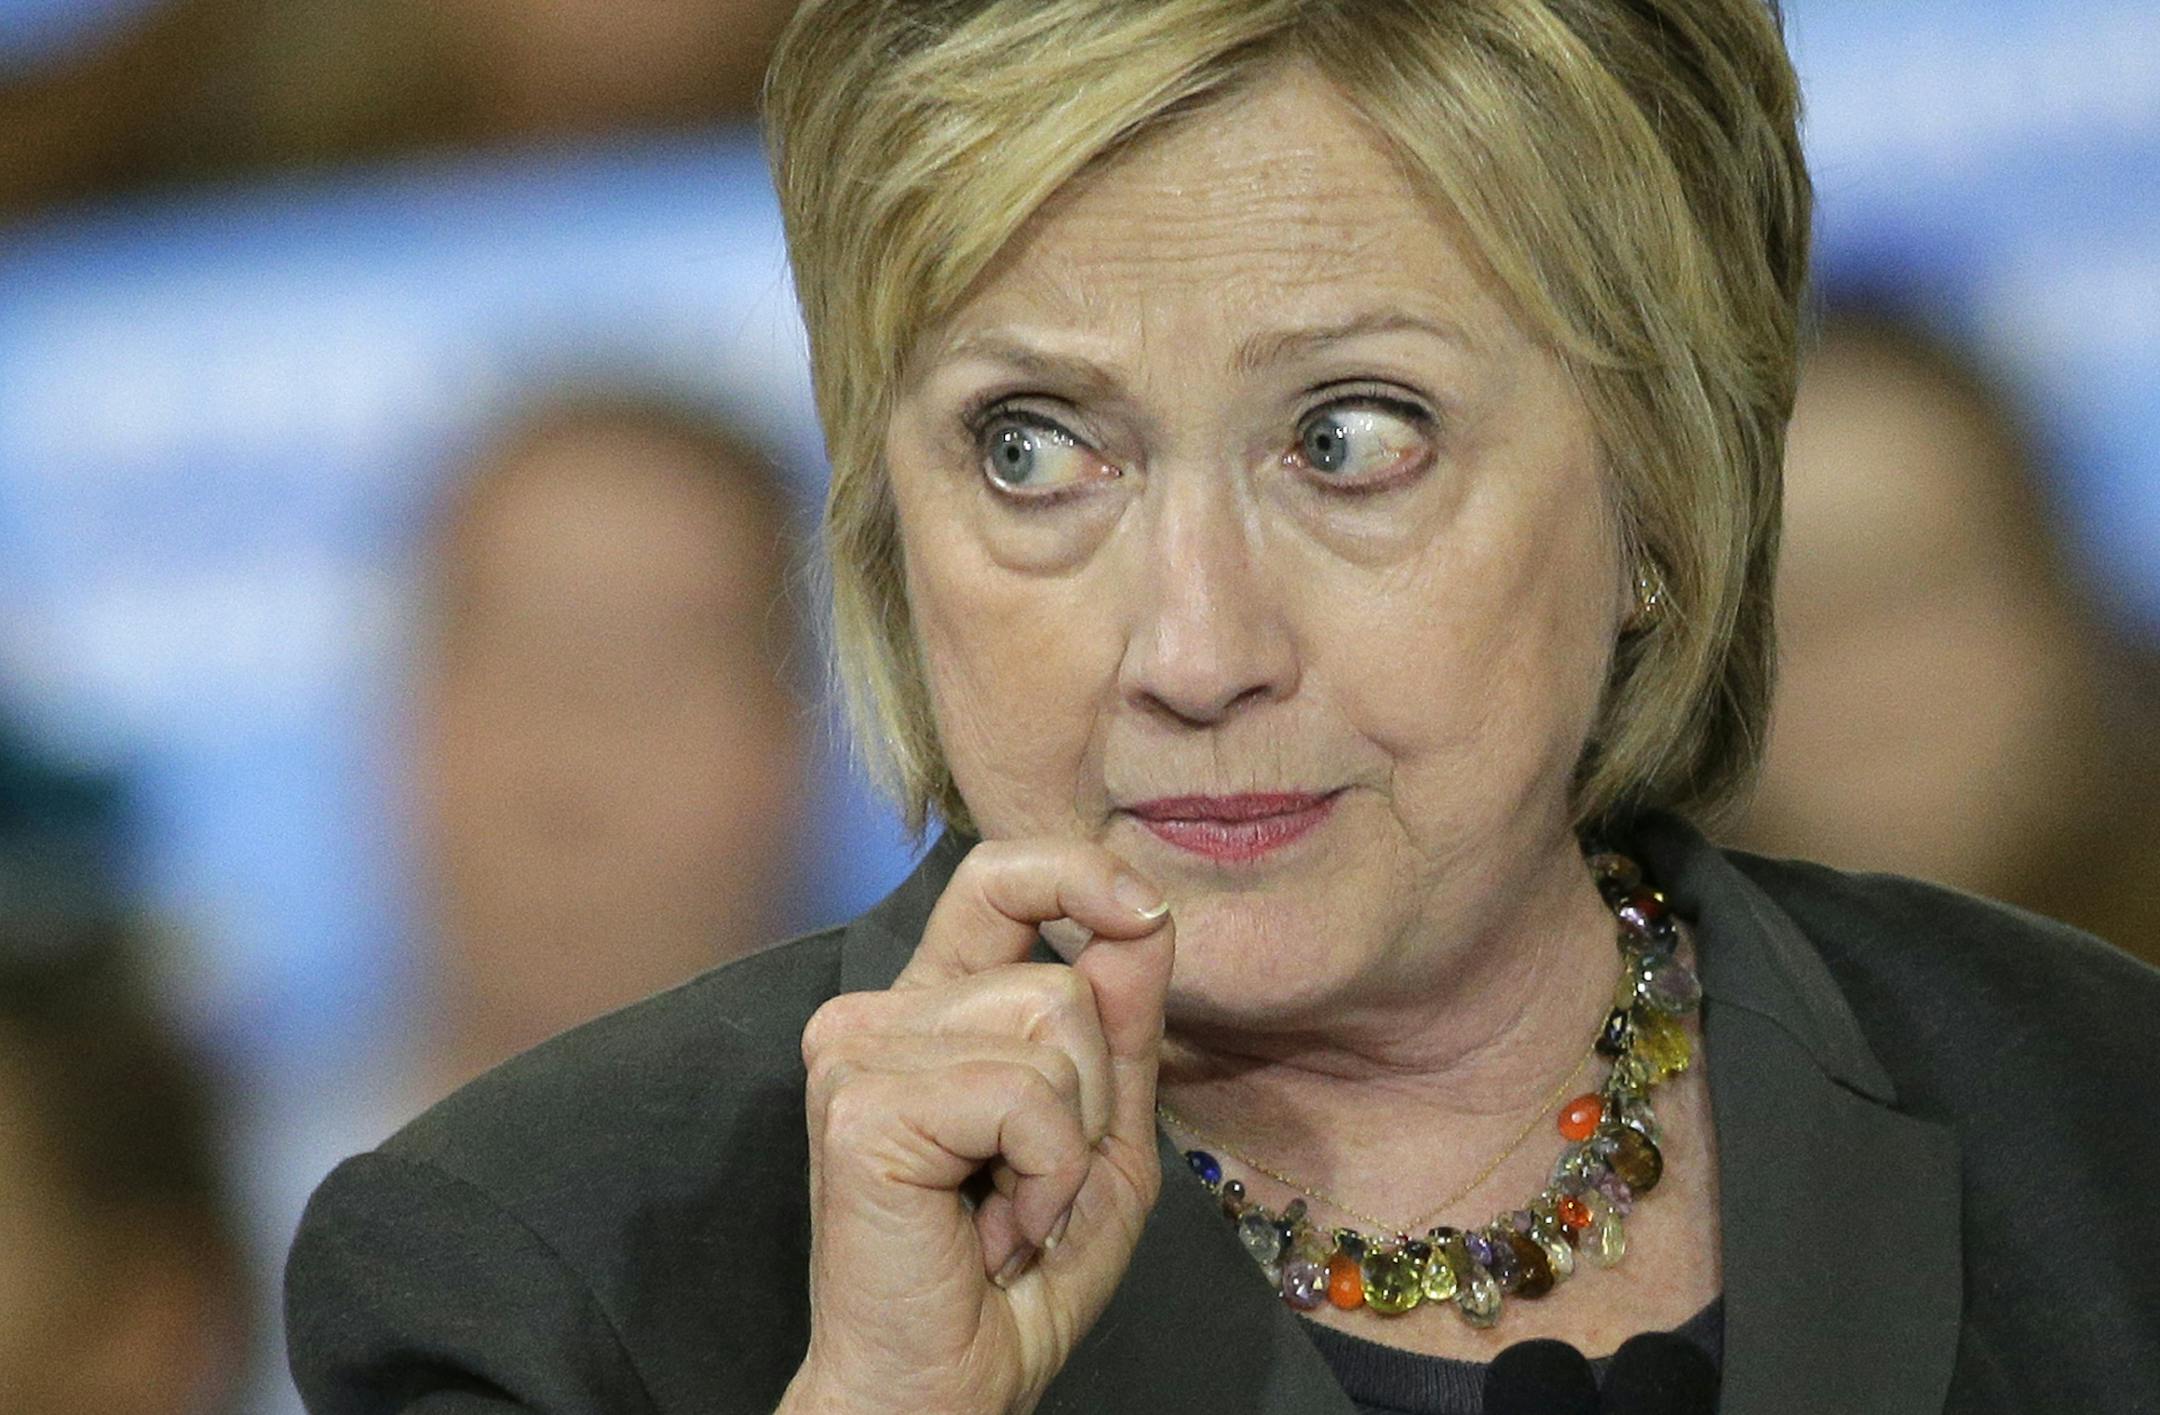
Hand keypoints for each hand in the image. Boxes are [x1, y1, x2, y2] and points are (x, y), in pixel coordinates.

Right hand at [781, 839, 1175, 1414]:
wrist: (946, 1390)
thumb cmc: (1015, 1281)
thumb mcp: (1101, 1140)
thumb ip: (1119, 1029)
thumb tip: (1147, 914)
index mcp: (930, 1010)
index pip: (996, 879)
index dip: (1075, 873)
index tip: (1140, 909)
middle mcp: (877, 1012)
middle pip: (1058, 979)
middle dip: (1089, 1099)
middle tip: (1031, 1190)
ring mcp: (856, 1050)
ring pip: (1050, 1024)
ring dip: (1067, 1148)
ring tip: (1009, 1214)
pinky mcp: (860, 1103)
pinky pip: (1024, 1095)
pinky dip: (1045, 1175)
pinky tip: (992, 1231)